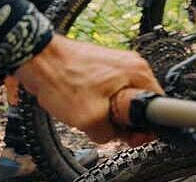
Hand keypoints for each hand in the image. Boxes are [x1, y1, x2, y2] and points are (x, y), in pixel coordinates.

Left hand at [10, 34, 161, 145]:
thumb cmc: (62, 79)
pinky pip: (109, 89)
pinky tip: (83, 102)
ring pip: (123, 96)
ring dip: (109, 109)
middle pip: (139, 101)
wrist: (38, 59)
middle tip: (105, 125)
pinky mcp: (102, 64)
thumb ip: (110, 134)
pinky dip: (99, 100)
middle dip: (123, 118)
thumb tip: (117, 136)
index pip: (158, 105)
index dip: (145, 125)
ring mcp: (116, 62)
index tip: (131, 134)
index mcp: (138, 72)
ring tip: (90, 111)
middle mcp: (131, 63)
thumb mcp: (90, 119)